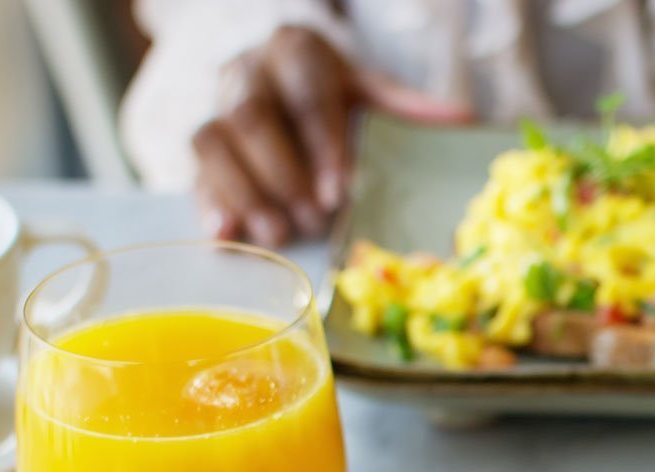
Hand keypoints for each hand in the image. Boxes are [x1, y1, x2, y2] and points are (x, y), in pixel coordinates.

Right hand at [193, 26, 471, 245]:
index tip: (338, 189)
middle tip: (312, 217)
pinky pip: (192, 172)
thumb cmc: (329, 92)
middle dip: (281, 172)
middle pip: (250, 117)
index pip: (305, 93)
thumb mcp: (365, 90)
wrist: (275, 78)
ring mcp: (214, 106)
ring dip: (244, 193)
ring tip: (277, 235)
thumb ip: (404, 105)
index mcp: (293, 51)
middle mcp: (246, 72)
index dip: (320, 142)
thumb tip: (462, 119)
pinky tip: (224, 236)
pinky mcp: (198, 147)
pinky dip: (208, 206)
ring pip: (212, 142)